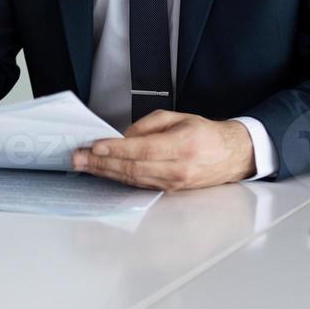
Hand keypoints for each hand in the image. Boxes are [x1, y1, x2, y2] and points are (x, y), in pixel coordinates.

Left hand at [71, 110, 254, 190]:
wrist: (232, 156)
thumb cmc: (205, 134)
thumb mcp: (178, 117)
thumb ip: (148, 125)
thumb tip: (122, 137)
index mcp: (183, 145)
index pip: (142, 150)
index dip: (115, 149)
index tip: (94, 146)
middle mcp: (178, 168)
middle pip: (132, 168)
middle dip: (101, 163)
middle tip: (78, 158)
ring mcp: (174, 183)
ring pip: (133, 179)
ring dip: (105, 172)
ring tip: (84, 166)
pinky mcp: (170, 191)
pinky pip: (139, 184)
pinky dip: (118, 179)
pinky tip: (103, 172)